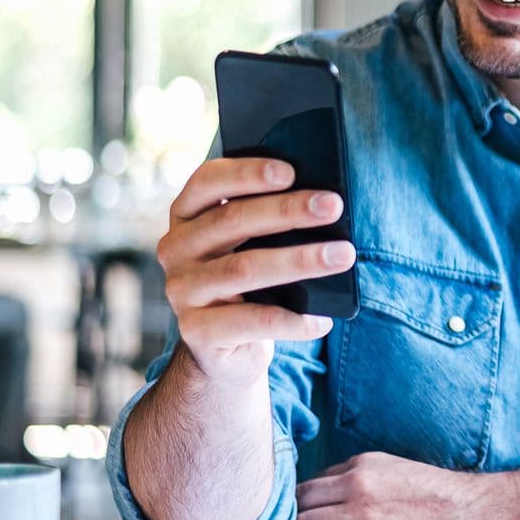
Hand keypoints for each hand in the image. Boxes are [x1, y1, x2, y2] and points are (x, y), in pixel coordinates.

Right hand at [157, 157, 356, 389]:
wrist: (225, 348)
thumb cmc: (249, 282)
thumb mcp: (251, 245)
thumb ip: (269, 223)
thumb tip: (322, 203)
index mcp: (187, 216)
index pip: (208, 182)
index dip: (247, 173)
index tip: (290, 171)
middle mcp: (176, 249)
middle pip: (231, 220)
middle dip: (287, 210)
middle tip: (333, 206)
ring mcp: (182, 291)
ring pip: (244, 269)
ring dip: (300, 260)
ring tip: (343, 255)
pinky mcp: (197, 332)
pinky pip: (252, 322)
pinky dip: (293, 320)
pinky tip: (322, 319)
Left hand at [289, 452, 503, 519]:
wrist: (479, 513)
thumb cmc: (445, 498)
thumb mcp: (396, 471)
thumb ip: (361, 480)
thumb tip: (330, 498)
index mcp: (364, 465)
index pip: (308, 484)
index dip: (298, 506)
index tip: (298, 519)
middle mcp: (359, 484)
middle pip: (298, 505)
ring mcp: (364, 514)